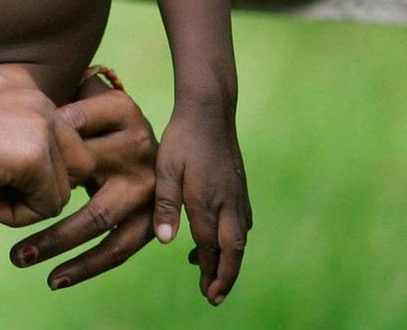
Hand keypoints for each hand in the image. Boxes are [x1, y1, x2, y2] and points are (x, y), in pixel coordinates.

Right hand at [0, 65, 93, 223]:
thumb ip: (6, 128)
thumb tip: (36, 170)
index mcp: (23, 82)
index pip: (58, 137)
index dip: (29, 167)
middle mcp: (38, 96)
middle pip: (73, 161)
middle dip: (38, 186)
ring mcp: (40, 123)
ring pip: (63, 187)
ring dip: (26, 203)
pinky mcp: (33, 156)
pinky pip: (48, 206)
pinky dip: (16, 216)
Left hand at [3, 74, 160, 290]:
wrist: (138, 136)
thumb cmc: (88, 116)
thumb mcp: (75, 97)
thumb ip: (49, 101)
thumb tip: (0, 105)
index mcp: (120, 110)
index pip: (69, 125)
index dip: (31, 141)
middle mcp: (140, 147)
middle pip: (81, 173)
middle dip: (35, 196)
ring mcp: (149, 186)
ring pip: (98, 219)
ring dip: (55, 242)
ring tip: (19, 258)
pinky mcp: (150, 220)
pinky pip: (117, 248)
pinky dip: (85, 267)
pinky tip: (54, 279)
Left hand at [152, 108, 251, 304]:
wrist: (209, 111)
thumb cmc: (182, 138)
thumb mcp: (166, 169)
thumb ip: (166, 205)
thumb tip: (165, 241)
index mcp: (208, 203)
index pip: (212, 248)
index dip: (211, 273)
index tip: (208, 294)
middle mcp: (229, 204)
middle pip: (233, 251)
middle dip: (225, 276)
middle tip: (214, 296)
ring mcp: (237, 196)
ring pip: (239, 238)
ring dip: (228, 259)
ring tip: (210, 273)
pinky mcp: (239, 188)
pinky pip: (241, 223)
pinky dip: (232, 239)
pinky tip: (218, 239)